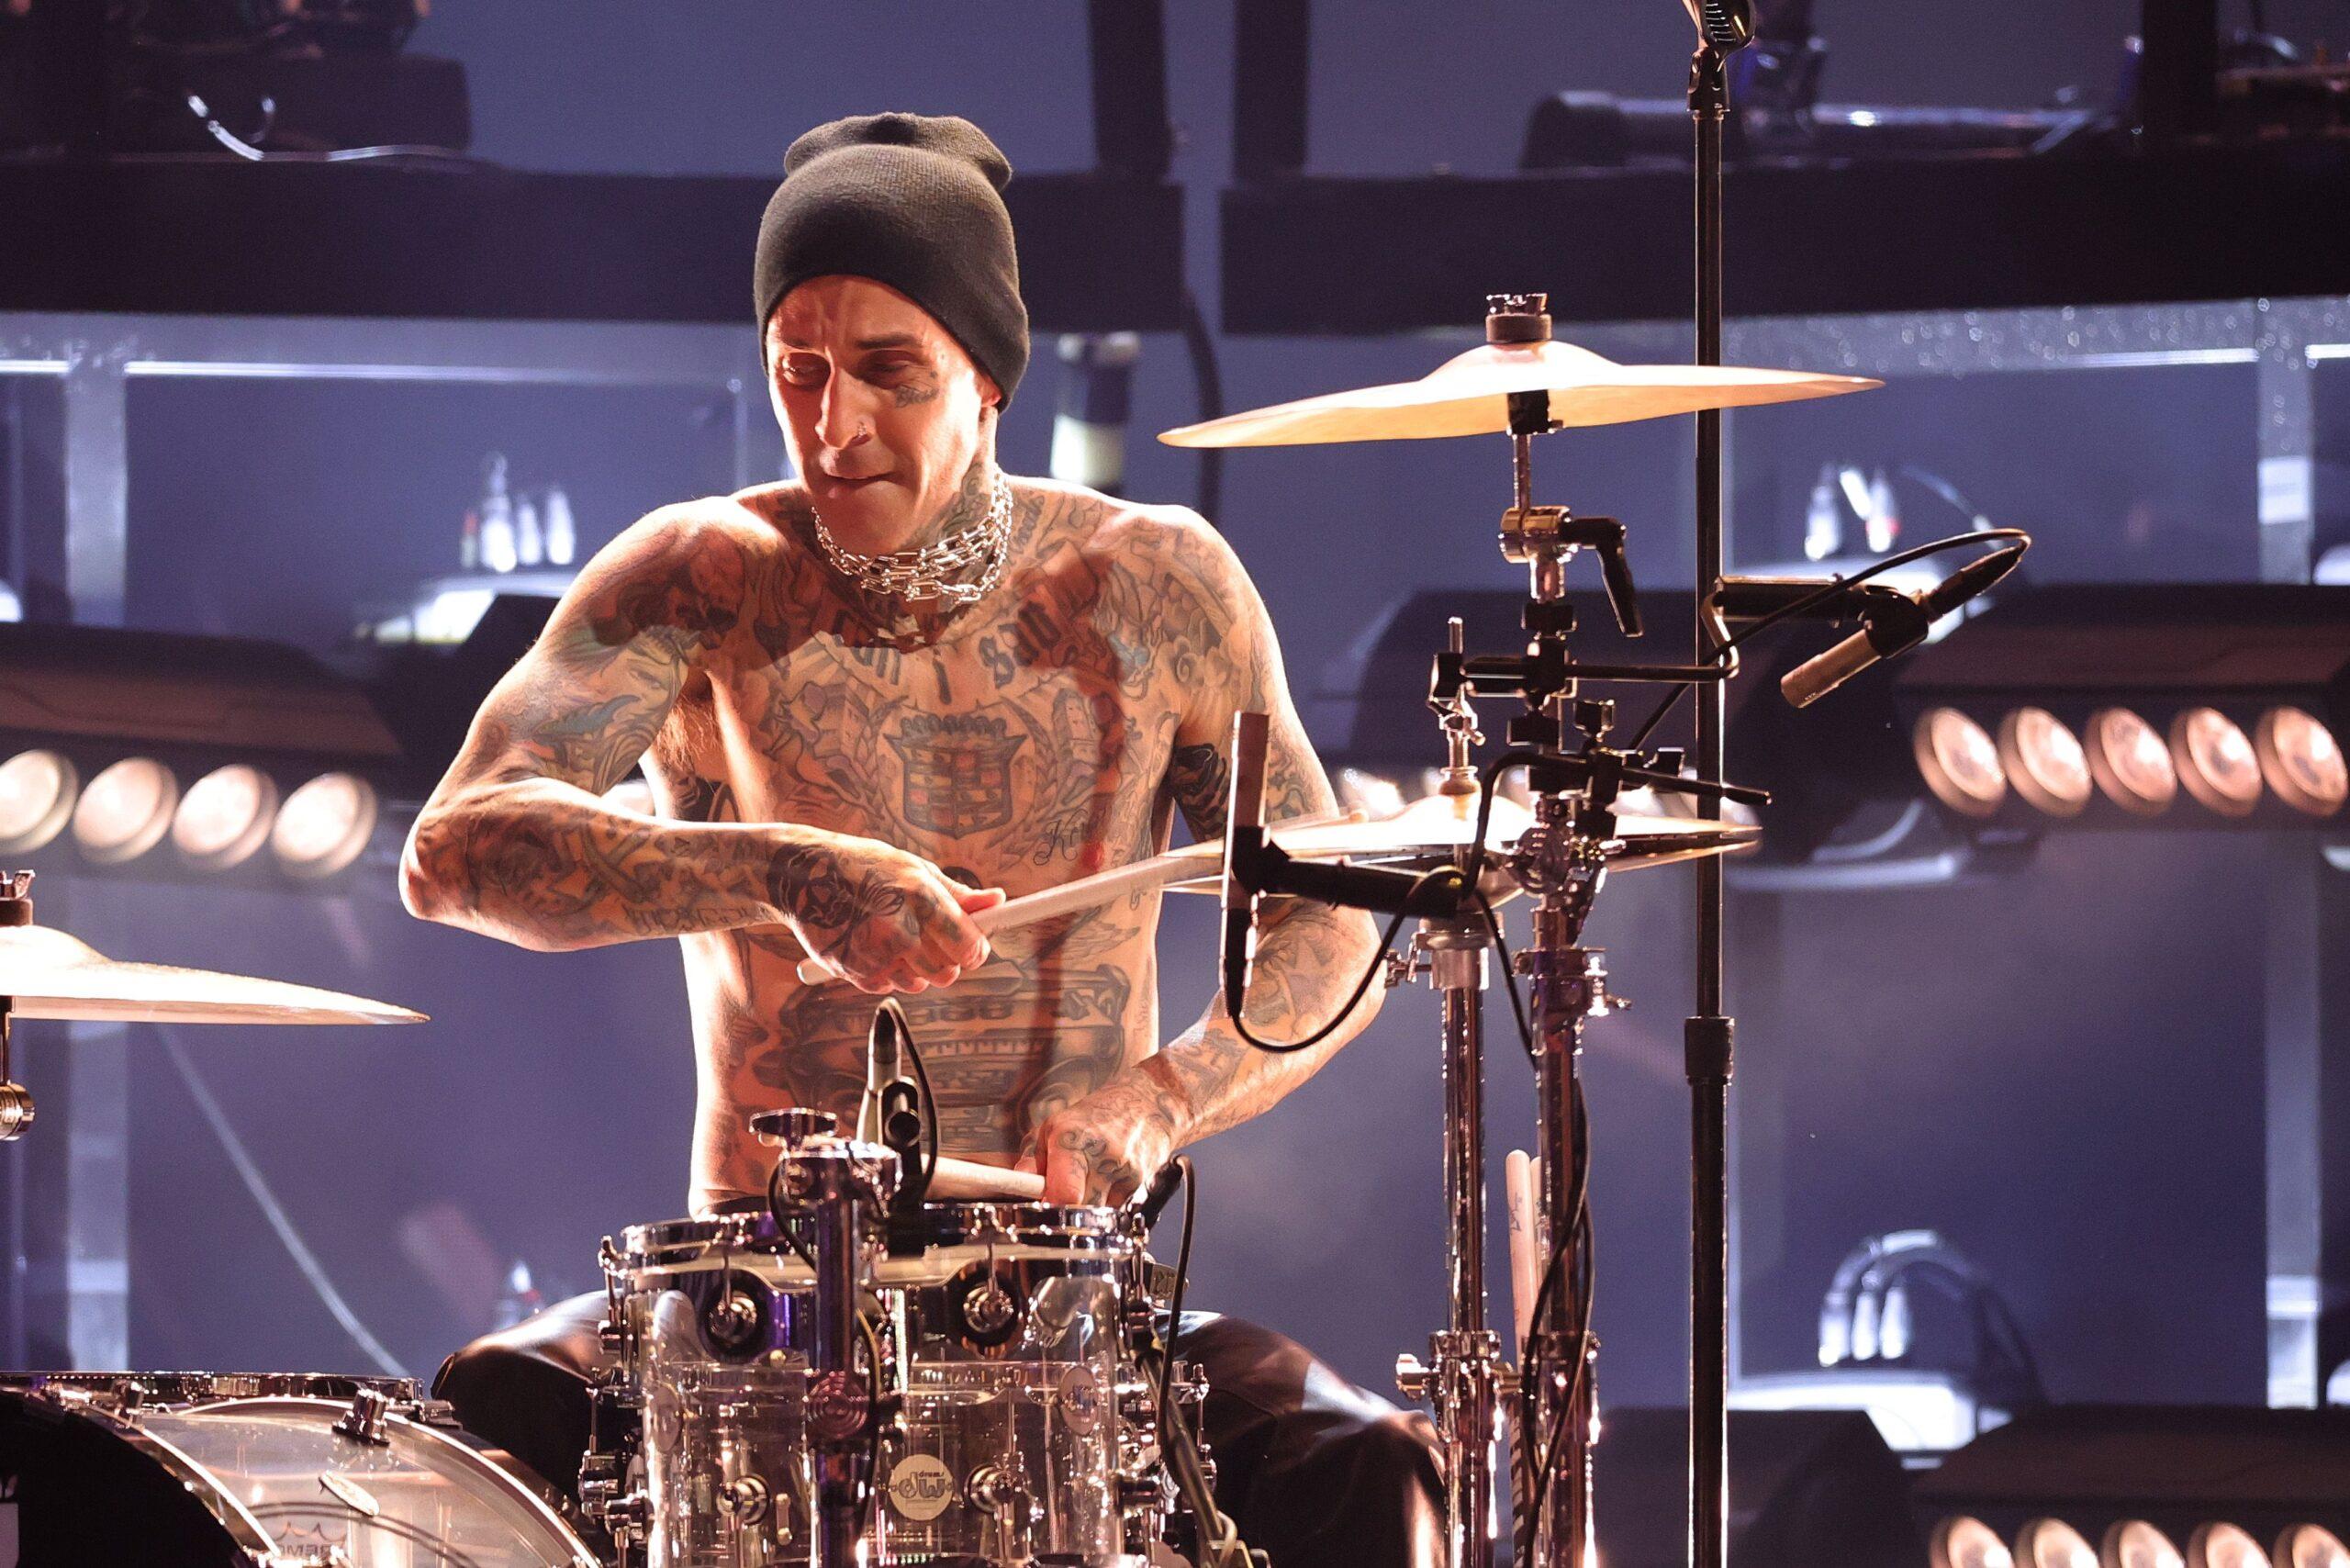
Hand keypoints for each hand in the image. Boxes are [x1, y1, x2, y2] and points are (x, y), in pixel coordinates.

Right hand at [769, 832, 1003, 993]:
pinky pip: (889, 987)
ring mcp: (875, 954)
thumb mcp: (914, 869)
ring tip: (897, 936)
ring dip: (917, 968)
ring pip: (920, 983)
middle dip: (948, 961)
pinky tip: (873, 945)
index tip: (973, 945)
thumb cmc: (866, 867)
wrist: (804, 875)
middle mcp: (900, 929)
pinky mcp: (854, 971)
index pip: (969, 946)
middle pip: (948, 972)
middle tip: (933, 940)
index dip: (976, 949)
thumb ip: (957, 893)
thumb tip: (998, 901)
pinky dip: (889, 973)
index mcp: (921, 897)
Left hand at [1026, 1077, 1179, 1206]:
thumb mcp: (1053, 1126)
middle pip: (1080, 1212)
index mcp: (1073, 1140)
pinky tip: (1107, 1182)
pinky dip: (1106, 1204)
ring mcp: (1127, 1174)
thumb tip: (1019, 1187)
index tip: (1043, 1209)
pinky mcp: (1144, 1188)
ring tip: (1087, 1184)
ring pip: (1098, 1217)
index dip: (1051, 1208)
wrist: (1147, 1102)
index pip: (1065, 1193)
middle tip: (1059, 1201)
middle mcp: (1104, 1157)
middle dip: (1066, 1214)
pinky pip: (1116, 1211)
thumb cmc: (1097, 1115)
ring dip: (1087, 1211)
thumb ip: (1031, 1160)